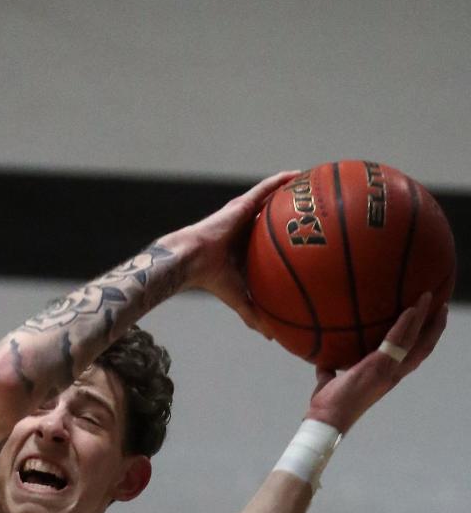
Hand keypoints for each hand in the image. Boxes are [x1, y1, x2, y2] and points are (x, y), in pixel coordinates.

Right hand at [157, 170, 299, 330]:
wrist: (192, 261)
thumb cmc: (212, 280)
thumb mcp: (239, 299)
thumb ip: (255, 315)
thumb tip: (273, 337)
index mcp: (247, 249)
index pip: (272, 243)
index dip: (289, 239)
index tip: (312, 240)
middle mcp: (248, 229)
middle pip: (275, 218)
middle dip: (295, 213)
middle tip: (320, 212)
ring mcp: (244, 215)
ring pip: (273, 199)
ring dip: (292, 192)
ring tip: (315, 186)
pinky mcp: (242, 204)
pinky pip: (266, 188)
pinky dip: (282, 180)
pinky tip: (300, 175)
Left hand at [306, 294, 447, 433]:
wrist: (326, 419)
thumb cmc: (328, 406)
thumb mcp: (331, 383)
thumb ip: (331, 372)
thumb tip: (324, 364)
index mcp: (386, 377)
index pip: (412, 357)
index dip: (424, 341)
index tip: (430, 325)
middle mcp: (393, 374)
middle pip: (423, 348)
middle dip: (435, 328)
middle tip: (441, 307)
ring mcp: (388, 370)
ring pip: (416, 341)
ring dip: (424, 318)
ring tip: (429, 298)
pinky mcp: (379, 366)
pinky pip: (397, 340)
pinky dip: (405, 324)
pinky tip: (411, 308)